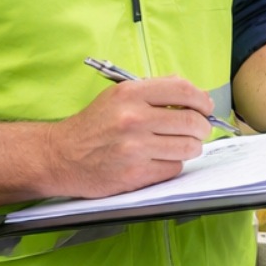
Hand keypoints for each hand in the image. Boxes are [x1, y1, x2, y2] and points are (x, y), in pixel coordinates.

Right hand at [48, 77, 214, 197]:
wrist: (60, 156)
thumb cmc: (93, 126)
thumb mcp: (118, 96)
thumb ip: (155, 91)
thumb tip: (195, 95)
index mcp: (130, 94)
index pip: (183, 90)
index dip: (202, 100)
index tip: (205, 107)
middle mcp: (133, 119)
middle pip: (191, 122)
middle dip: (202, 127)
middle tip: (198, 130)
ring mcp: (134, 148)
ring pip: (188, 148)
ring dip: (190, 147)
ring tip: (180, 145)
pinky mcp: (134, 174)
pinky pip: (173, 168)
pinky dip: (172, 164)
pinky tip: (160, 160)